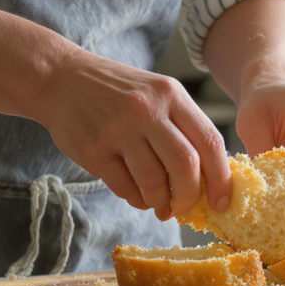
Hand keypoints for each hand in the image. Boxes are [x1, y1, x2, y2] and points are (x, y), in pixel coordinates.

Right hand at [37, 50, 231, 220]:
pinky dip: (137, 200)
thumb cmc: (119, 94)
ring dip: (161, 202)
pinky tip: (138, 196)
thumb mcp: (157, 94)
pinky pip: (125, 187)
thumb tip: (210, 181)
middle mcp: (147, 109)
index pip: (210, 141)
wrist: (61, 78)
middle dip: (190, 196)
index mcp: (172, 95)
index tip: (223, 202)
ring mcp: (119, 129)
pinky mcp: (95, 149)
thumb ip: (184, 129)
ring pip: (155, 181)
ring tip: (160, 205)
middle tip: (186, 208)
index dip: (222, 178)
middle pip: (186, 165)